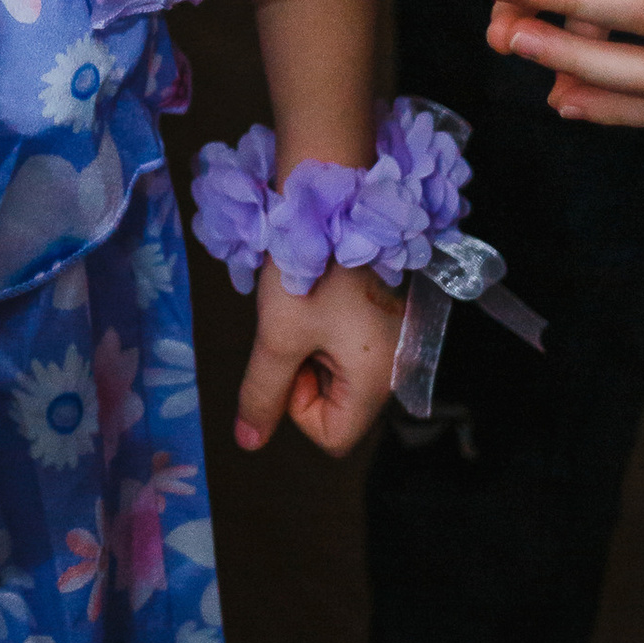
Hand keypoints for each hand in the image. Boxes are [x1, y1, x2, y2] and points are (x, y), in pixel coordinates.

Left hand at [235, 261, 400, 455]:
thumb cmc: (308, 268)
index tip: (289, 356)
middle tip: (293, 324)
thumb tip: (248, 442)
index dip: (297, 406)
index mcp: (377, 381)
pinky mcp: (384, 317)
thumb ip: (262, 393)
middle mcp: (395, 368)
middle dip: (303, 372)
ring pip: (336, 374)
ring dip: (310, 348)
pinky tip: (316, 295)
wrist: (332, 199)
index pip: (332, 437)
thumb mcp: (277, 335)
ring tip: (303, 305)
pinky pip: (346, 346)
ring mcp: (392, 341)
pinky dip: (322, 328)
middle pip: (335, 406)